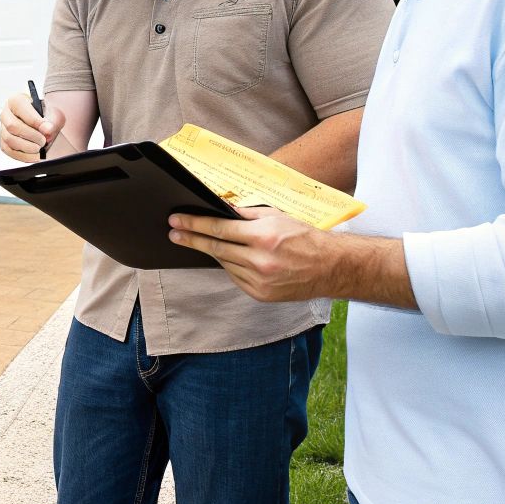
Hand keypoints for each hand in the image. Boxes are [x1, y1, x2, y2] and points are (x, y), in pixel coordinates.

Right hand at [0, 93, 65, 162]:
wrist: (43, 124)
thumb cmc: (45, 115)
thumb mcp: (53, 113)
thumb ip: (52, 121)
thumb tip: (47, 130)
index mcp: (15, 101)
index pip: (20, 108)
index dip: (34, 120)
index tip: (46, 128)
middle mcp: (6, 114)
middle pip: (13, 126)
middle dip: (31, 136)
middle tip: (44, 140)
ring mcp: (3, 129)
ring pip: (10, 140)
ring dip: (28, 147)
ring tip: (40, 147)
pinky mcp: (4, 143)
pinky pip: (10, 151)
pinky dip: (24, 156)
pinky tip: (35, 155)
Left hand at [167, 206, 332, 302]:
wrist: (330, 267)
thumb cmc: (304, 237)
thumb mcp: (277, 216)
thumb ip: (246, 215)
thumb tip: (220, 209)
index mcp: (263, 237)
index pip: (218, 229)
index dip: (194, 224)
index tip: (177, 221)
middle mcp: (259, 261)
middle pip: (216, 248)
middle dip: (192, 239)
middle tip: (174, 233)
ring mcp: (259, 281)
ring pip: (224, 263)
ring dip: (213, 252)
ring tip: (201, 242)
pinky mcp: (260, 294)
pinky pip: (236, 277)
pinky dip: (230, 266)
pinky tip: (230, 258)